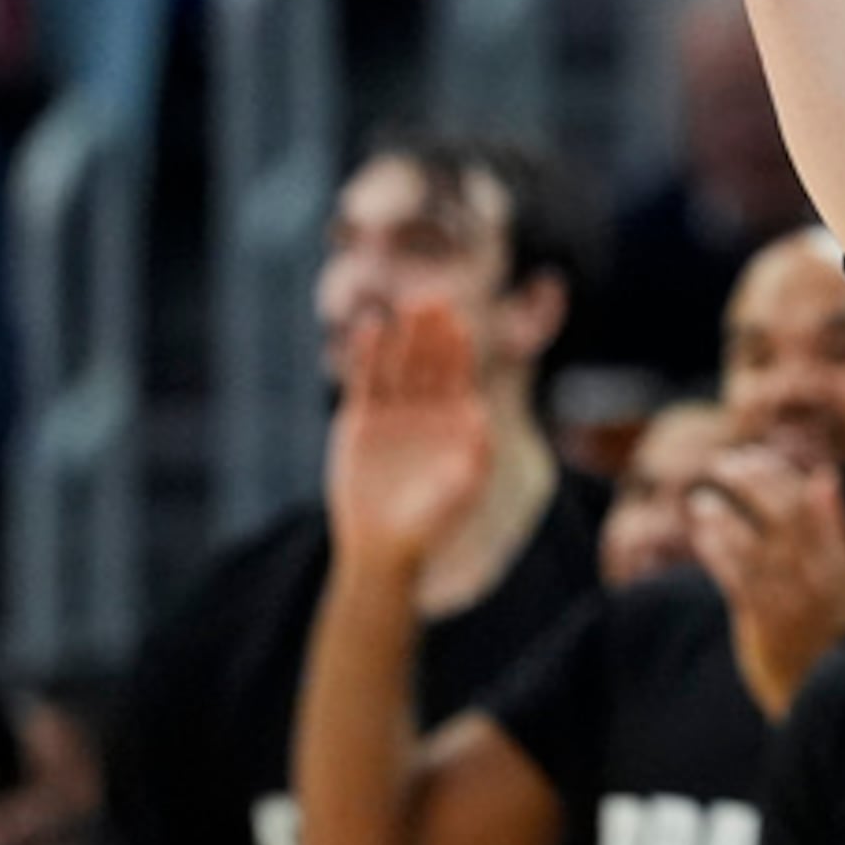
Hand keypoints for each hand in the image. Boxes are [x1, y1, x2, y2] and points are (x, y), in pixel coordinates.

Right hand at [328, 302, 495, 571]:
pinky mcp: (361, 421)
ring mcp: (394, 414)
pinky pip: (366, 382)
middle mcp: (426, 412)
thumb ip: (476, 452)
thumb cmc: (433, 522)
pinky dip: (368, 356)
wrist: (385, 545)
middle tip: (433, 299)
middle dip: (432, 333)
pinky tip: (372, 329)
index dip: (458, 349)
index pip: (459, 376)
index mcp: (455, 423)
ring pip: (399, 366)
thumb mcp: (464, 488)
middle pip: (429, 363)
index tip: (459, 322)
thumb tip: (483, 412)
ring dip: (403, 337)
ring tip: (407, 308)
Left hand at [690, 444, 844, 715]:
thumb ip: (827, 530)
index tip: (756, 456)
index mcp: (838, 563)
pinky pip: (734, 576)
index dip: (781, 474)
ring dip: (723, 515)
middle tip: (725, 463)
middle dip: (753, 481)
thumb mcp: (835, 577)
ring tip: (701, 501)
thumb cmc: (823, 625)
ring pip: (752, 543)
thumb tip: (823, 477)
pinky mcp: (761, 622)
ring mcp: (789, 600)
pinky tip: (702, 532)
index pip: (809, 503)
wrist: (815, 691)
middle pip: (782, 514)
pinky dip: (717, 548)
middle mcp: (816, 578)